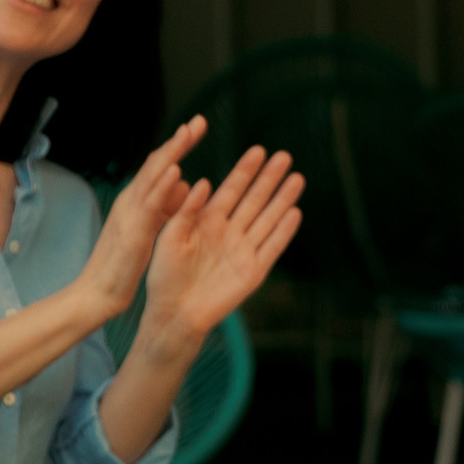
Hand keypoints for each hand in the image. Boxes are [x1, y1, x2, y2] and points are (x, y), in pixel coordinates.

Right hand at [73, 119, 203, 320]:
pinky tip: (177, 170)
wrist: (97, 292)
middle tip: (199, 120)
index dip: (178, 146)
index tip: (198, 127)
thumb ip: (166, 205)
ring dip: (171, 153)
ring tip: (189, 132)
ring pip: (151, 177)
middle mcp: (132, 201)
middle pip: (157, 164)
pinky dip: (162, 185)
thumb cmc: (123, 263)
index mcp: (137, 201)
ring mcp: (130, 213)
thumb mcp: (150, 229)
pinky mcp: (133, 231)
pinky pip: (149, 204)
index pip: (160, 167)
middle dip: (178, 142)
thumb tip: (186, 184)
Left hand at [139, 144, 304, 349]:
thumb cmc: (165, 277)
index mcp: (207, 221)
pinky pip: (272, 246)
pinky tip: (295, 213)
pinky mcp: (254, 271)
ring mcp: (244, 250)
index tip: (258, 150)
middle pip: (255, 199)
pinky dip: (284, 231)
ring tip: (298, 178)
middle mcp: (229, 232)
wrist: (174, 313)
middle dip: (270, 178)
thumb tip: (204, 182)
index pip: (231, 189)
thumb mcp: (169, 237)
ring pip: (268, 218)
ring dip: (283, 199)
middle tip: (285, 156)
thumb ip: (186, 210)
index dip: (245, 171)